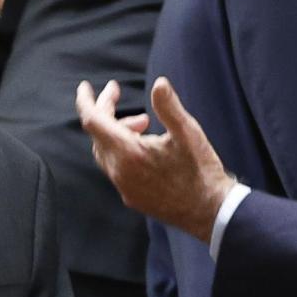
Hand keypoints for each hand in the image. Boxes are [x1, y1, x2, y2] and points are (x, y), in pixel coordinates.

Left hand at [76, 77, 233, 243]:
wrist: (211, 212)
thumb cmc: (202, 171)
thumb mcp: (188, 133)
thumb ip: (168, 106)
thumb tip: (159, 83)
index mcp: (129, 153)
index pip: (93, 121)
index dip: (87, 101)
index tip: (85, 87)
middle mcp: (120, 172)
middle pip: (99, 135)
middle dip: (106, 112)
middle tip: (119, 95)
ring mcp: (124, 188)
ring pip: (106, 152)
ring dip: (116, 132)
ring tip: (143, 123)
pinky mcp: (133, 198)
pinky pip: (116, 168)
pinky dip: (122, 150)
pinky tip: (145, 147)